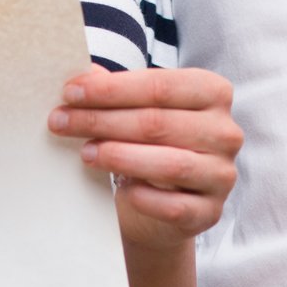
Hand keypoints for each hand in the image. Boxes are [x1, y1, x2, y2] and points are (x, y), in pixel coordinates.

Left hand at [50, 67, 241, 253]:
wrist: (162, 205)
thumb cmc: (149, 144)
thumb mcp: (135, 110)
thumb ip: (115, 90)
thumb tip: (82, 74)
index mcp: (212, 93)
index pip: (160, 85)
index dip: (111, 88)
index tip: (70, 92)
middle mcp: (226, 132)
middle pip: (158, 122)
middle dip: (102, 120)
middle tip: (61, 121)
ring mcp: (222, 175)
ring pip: (169, 163)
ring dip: (119, 156)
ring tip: (85, 152)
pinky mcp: (210, 212)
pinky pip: (175, 206)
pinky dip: (144, 197)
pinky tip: (121, 190)